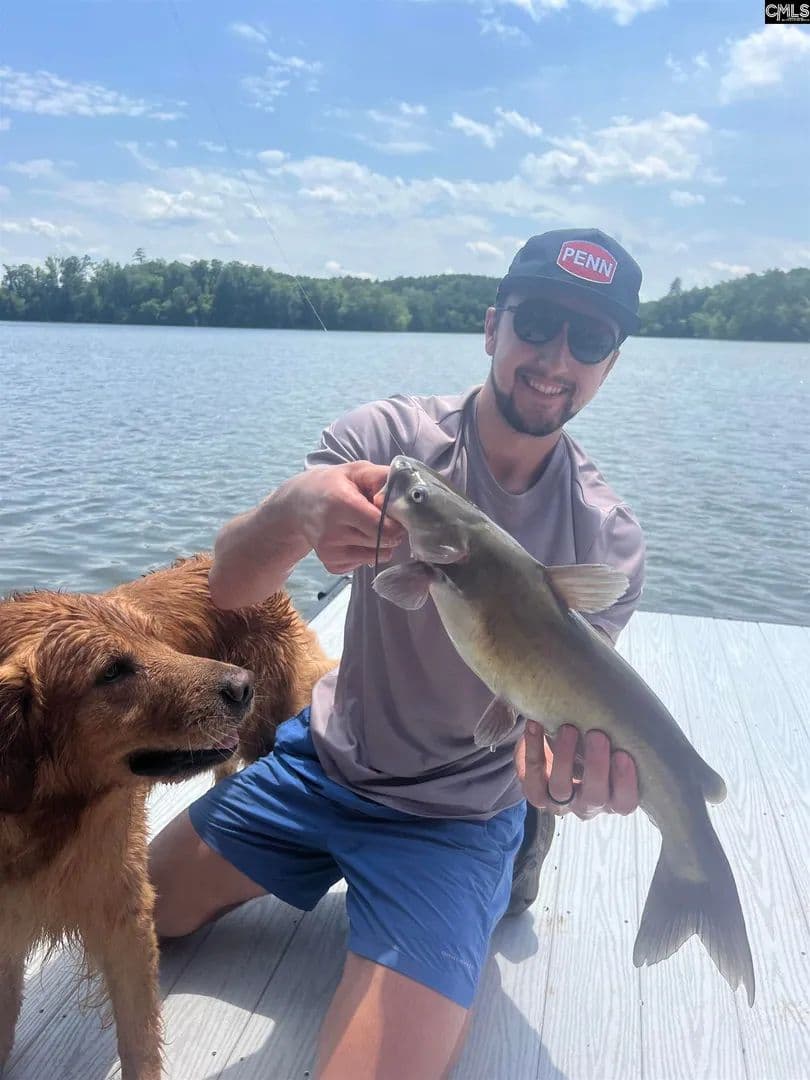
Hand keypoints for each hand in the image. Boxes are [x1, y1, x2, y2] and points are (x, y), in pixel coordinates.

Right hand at [298, 461, 404, 575]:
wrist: (297, 504)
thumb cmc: (332, 484)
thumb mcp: (357, 470)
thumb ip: (383, 478)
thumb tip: (402, 498)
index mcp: (341, 504)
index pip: (383, 527)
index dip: (396, 521)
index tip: (394, 512)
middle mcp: (332, 531)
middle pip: (383, 542)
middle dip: (391, 532)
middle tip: (384, 518)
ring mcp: (330, 551)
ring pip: (377, 555)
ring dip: (380, 543)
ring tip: (366, 525)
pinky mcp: (331, 564)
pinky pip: (363, 563)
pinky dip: (366, 552)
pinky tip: (354, 537)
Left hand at [514, 719, 638, 819]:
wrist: (553, 749)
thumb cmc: (590, 746)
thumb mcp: (608, 745)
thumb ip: (618, 736)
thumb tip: (625, 705)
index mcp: (613, 798)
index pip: (625, 802)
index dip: (625, 783)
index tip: (624, 754)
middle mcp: (588, 805)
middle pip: (594, 797)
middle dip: (596, 766)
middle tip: (597, 735)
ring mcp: (560, 802)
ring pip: (561, 788)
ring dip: (565, 758)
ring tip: (568, 729)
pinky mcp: (536, 794)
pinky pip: (533, 775)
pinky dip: (533, 748)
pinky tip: (535, 725)